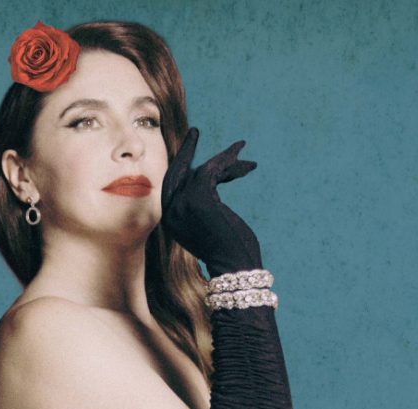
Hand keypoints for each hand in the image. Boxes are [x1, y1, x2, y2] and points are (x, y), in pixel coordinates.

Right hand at [160, 127, 263, 276]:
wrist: (236, 267)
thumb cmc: (229, 252)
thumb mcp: (208, 226)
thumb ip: (200, 206)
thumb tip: (207, 179)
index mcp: (170, 221)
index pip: (171, 186)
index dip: (180, 166)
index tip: (190, 151)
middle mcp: (171, 212)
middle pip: (177, 172)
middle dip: (187, 150)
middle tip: (195, 131)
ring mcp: (183, 205)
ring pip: (201, 170)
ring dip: (225, 161)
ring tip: (240, 149)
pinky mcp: (200, 198)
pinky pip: (213, 171)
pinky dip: (229, 163)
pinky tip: (246, 164)